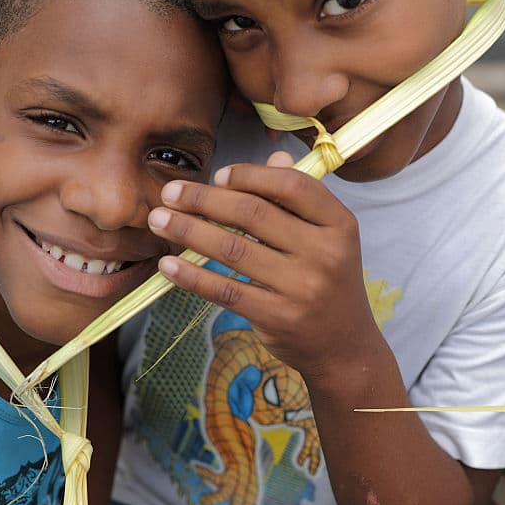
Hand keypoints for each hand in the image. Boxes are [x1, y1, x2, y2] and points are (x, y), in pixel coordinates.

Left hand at [148, 151, 380, 376]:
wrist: (344, 347)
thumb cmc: (329, 282)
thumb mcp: (328, 238)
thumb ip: (300, 199)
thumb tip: (273, 156)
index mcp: (339, 225)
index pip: (292, 185)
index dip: (251, 175)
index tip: (218, 176)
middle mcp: (325, 254)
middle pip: (253, 213)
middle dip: (203, 199)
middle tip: (170, 192)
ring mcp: (302, 288)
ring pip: (233, 249)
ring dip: (188, 231)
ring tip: (159, 220)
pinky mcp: (278, 317)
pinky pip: (225, 290)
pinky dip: (192, 276)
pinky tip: (169, 265)